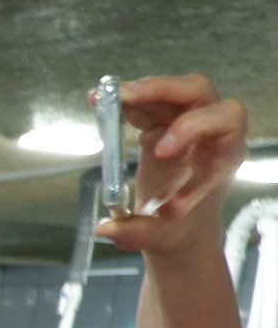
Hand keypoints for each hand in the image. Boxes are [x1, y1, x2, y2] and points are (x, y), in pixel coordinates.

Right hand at [107, 75, 249, 252]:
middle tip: (123, 97)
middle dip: (160, 90)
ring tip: (102, 99)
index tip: (159, 151)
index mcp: (223, 155)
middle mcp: (209, 131)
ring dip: (137, 92)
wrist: (179, 226)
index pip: (225, 121)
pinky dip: (125, 101)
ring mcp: (186, 123)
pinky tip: (101, 103)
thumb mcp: (159, 237)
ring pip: (169, 91)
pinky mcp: (164, 123)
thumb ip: (134, 233)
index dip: (193, 127)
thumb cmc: (178, 230)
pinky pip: (148, 102)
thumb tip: (104, 228)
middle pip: (196, 92)